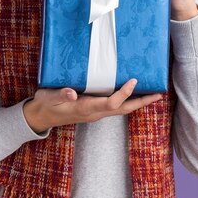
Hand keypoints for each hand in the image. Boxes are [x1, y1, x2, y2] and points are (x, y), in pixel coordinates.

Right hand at [22, 79, 162, 133]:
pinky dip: (127, 101)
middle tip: (158, 94)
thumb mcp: (49, 97)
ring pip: (121, 110)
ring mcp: (95, 113)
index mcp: (86, 108)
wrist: (40, 116)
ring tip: (151, 94)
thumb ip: (60, 94)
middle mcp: (95, 113)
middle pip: (123, 110)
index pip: (111, 103)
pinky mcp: (94, 110)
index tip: (134, 80)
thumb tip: (72, 92)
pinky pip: (115, 107)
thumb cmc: (45, 104)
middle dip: (141, 102)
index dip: (124, 93)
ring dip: (137, 102)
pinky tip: (131, 93)